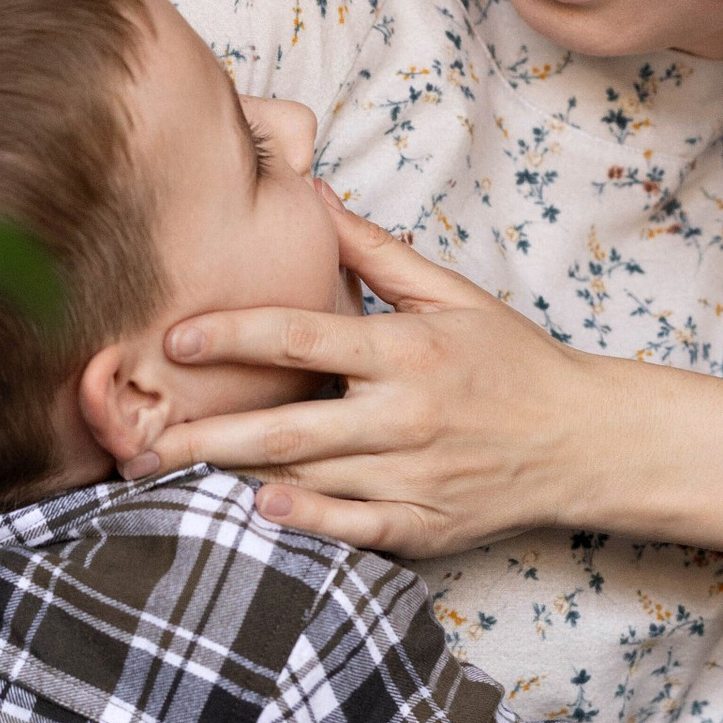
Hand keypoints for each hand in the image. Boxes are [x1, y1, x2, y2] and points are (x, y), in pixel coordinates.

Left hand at [152, 203, 600, 557]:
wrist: (583, 440)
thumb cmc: (511, 361)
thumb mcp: (452, 295)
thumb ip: (375, 253)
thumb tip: (313, 196)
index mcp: (406, 350)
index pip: (301, 337)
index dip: (231, 336)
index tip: (172, 337)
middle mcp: (406, 415)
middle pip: (289, 424)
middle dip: (206, 432)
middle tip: (139, 438)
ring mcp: (415, 475)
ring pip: (310, 477)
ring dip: (235, 476)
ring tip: (166, 474)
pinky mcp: (425, 525)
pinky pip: (356, 526)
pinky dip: (308, 521)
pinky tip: (259, 511)